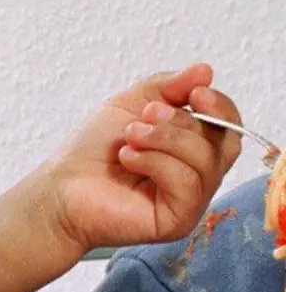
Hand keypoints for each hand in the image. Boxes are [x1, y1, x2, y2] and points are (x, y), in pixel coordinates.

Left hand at [0, 64, 241, 291]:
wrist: (61, 187)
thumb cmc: (94, 150)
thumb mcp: (133, 103)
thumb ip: (170, 86)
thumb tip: (205, 70)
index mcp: (193, 147)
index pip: (228, 125)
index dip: (220, 107)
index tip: (195, 93)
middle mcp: (197, 175)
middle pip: (223, 141)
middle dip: (183, 122)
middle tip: (144, 117)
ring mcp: (190, 200)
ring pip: (206, 162)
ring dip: (166, 140)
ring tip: (130, 138)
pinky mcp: (178, 221)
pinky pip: (187, 184)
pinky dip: (157, 163)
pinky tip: (128, 159)